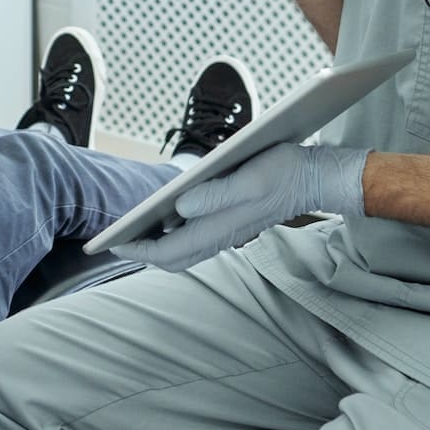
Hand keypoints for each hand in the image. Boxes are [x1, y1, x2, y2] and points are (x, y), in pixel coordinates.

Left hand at [113, 142, 368, 271]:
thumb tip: (177, 207)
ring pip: (186, 250)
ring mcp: (229, 232)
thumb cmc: (284, 171)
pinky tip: (168, 217)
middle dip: (143, 252)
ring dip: (159, 244)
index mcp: (220, 227)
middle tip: (116, 240)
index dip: (137, 249)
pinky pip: (198, 239)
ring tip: (135, 229)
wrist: (317, 176)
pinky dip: (177, 235)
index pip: (168, 251)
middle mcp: (222, 236)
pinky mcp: (236, 224)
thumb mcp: (248, 177)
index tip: (111, 243)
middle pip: (174, 257)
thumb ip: (214, 195)